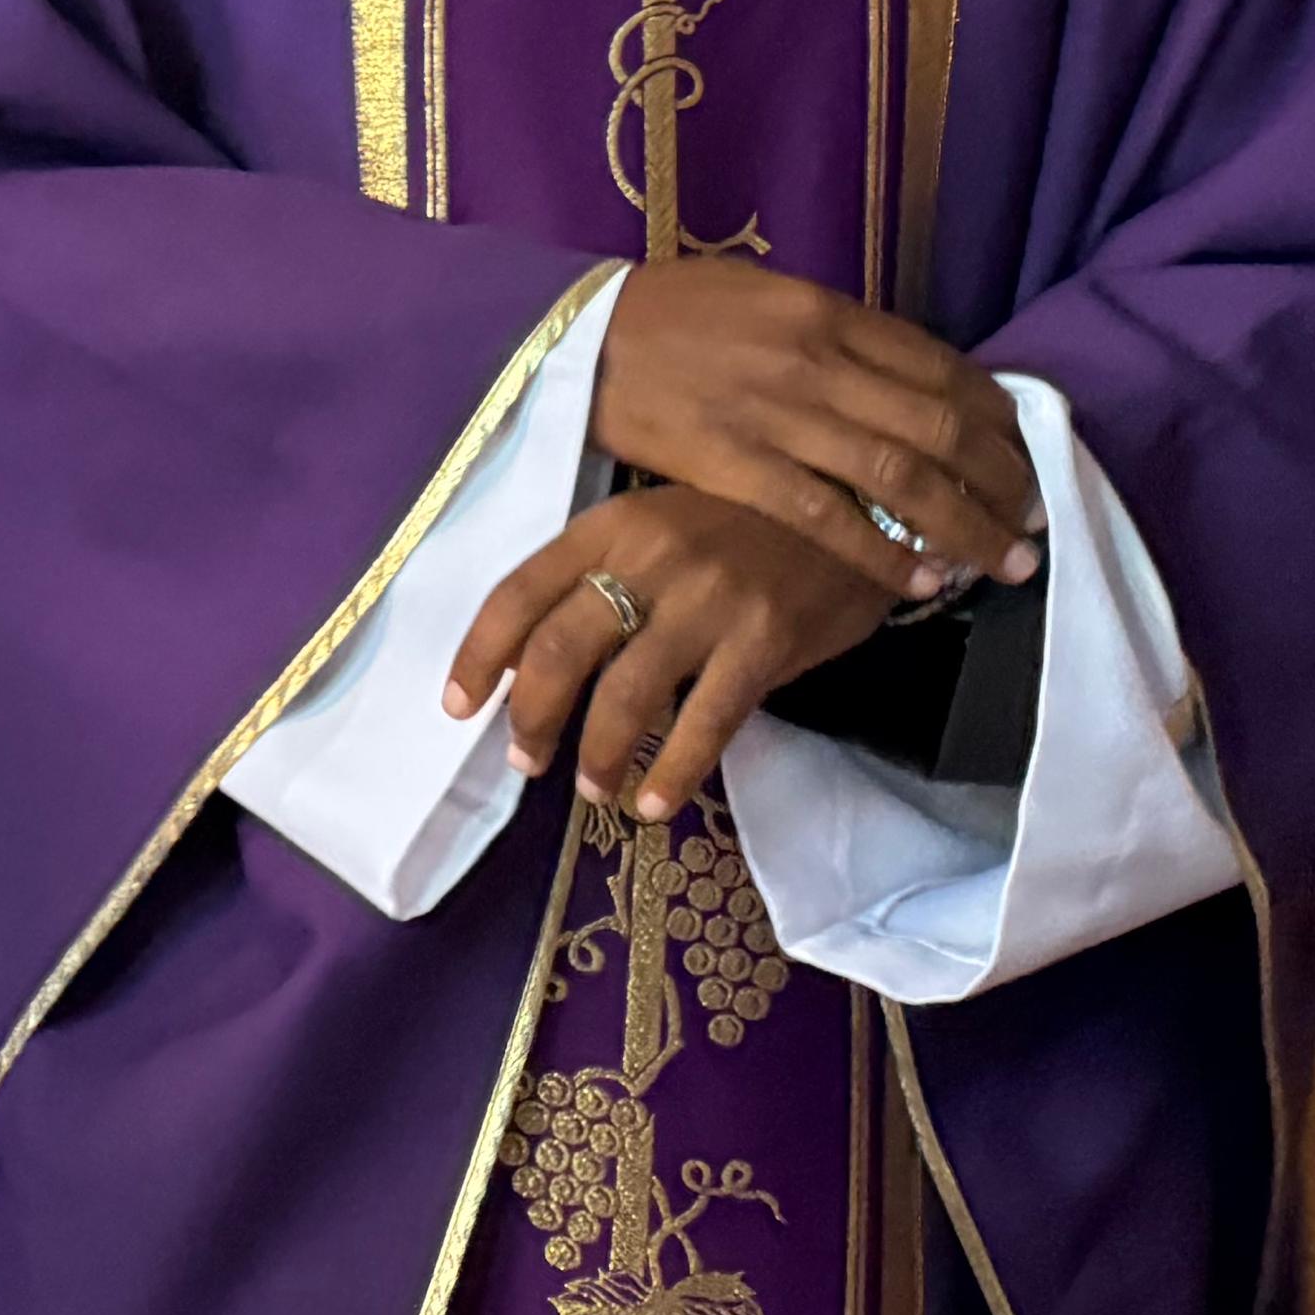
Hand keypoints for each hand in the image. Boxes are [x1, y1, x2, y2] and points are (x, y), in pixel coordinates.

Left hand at [448, 484, 898, 824]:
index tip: (458, 706)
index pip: (518, 593)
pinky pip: (706, 722)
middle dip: (532, 718)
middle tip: (525, 762)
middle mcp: (648, 559)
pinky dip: (671, 773)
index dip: (480, 656)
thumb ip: (600, 575)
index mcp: (609, 526)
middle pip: (561, 651)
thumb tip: (535, 658)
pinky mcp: (765, 642)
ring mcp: (708, 600)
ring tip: (591, 790)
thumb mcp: (657, 527)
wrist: (856, 509)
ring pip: (626, 694)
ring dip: (597, 754)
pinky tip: (653, 804)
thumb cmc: (743, 522)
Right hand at [592, 256, 1040, 596]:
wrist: (574, 337)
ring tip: (1003, 563)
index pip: (944, 371)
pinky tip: (922, 581)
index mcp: (827, 312)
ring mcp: (778, 416)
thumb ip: (835, 331)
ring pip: (902, 479)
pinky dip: (885, 554)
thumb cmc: (668, 311)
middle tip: (1034, 521)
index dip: (1000, 421)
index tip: (1026, 456)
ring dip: (967, 527)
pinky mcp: (736, 467)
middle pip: (941, 430)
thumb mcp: (763, 293)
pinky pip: (830, 520)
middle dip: (1003, 483)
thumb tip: (906, 374)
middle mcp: (817, 362)